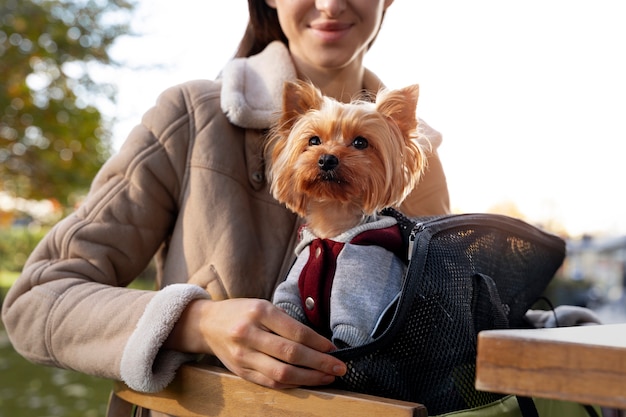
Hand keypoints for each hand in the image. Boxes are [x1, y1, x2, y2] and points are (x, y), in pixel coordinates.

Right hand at [165, 298, 346, 388]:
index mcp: (259, 312)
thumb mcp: (263, 306)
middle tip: (340, 367)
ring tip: (328, 377)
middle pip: (291, 354)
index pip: (295, 331)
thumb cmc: (242, 312)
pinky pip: (271, 382)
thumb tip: (319, 342)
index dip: (318, 343)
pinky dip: (292, 384)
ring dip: (310, 378)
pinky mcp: (240, 372)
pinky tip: (307, 381)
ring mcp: (243, 356)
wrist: (207, 324)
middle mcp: (249, 334)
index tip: (334, 349)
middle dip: (320, 362)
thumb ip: (286, 322)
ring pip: (282, 373)